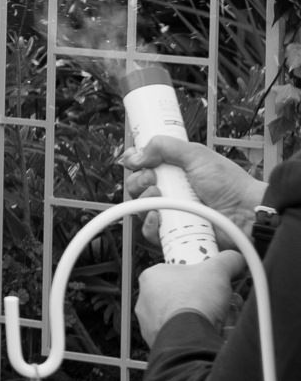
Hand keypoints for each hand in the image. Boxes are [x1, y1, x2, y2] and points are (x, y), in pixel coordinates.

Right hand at [123, 134, 265, 239]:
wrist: (247, 213)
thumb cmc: (230, 184)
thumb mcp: (197, 155)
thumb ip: (165, 147)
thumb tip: (134, 155)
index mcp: (175, 171)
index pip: (142, 166)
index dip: (135, 164)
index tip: (135, 161)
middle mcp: (171, 191)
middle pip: (136, 187)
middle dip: (138, 181)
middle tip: (152, 178)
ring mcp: (171, 212)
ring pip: (140, 209)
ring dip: (143, 200)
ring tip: (160, 195)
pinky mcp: (174, 233)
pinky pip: (149, 232)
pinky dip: (149, 224)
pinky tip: (158, 216)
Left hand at [136, 250, 244, 343]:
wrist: (189, 336)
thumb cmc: (195, 300)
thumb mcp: (218, 270)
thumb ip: (227, 260)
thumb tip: (235, 258)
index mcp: (151, 277)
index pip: (176, 272)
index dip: (198, 277)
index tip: (212, 283)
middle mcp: (144, 299)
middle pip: (181, 295)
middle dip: (204, 299)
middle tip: (220, 302)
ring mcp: (148, 321)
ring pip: (180, 315)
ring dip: (201, 316)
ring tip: (219, 318)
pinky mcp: (156, 340)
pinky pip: (180, 334)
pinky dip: (195, 332)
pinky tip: (209, 332)